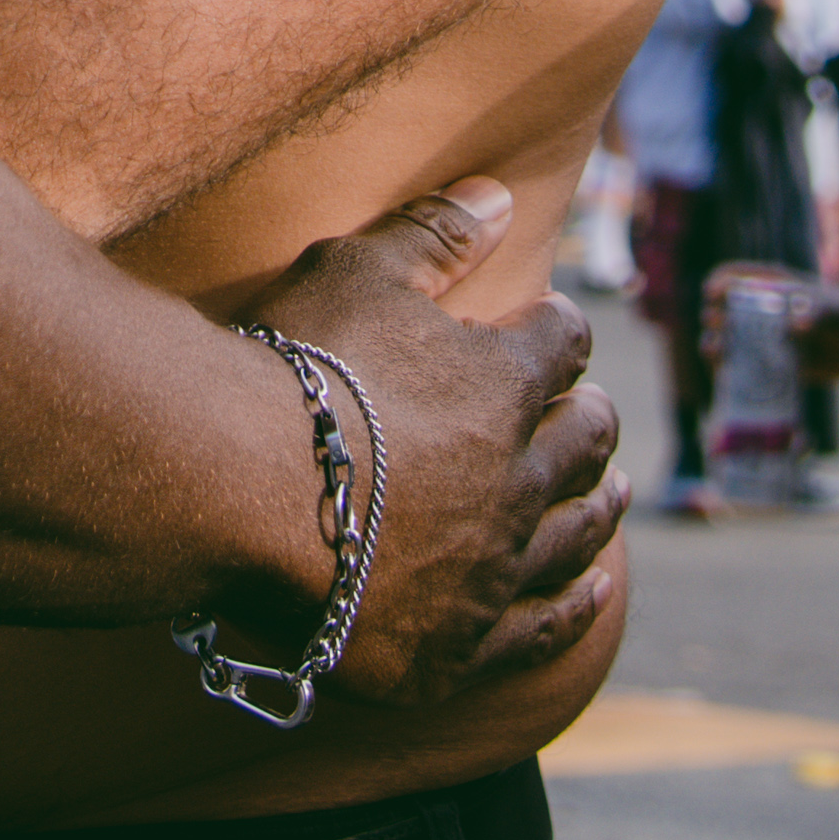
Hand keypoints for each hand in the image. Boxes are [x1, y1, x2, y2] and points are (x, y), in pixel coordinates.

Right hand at [227, 180, 628, 714]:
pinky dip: (573, 604)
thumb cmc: (289, 367)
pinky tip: (589, 591)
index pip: (563, 343)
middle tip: (589, 413)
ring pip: (578, 534)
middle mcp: (519, 478)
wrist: (229, 491)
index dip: (557, 331)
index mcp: (506, 383)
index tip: (550, 329)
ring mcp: (493, 567)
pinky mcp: (458, 643)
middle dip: (590, 419)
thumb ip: (433, 235)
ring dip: (598, 507)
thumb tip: (501, 196)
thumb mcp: (357, 273)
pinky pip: (541, 628)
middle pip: (586, 443)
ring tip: (610, 495)